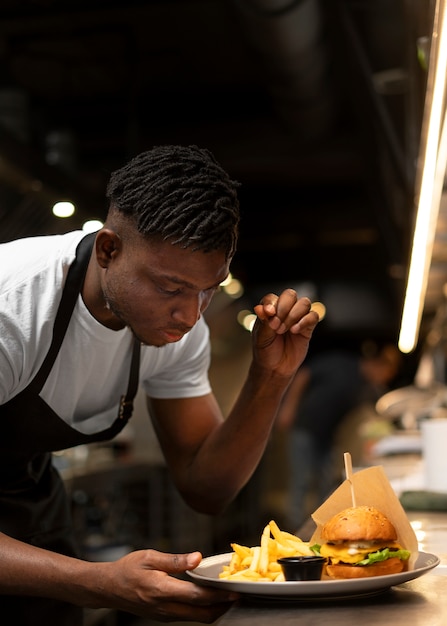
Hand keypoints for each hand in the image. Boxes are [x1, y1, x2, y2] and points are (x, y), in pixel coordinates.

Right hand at [101, 549, 237, 621]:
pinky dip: (202, 609)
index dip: (217, 595)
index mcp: (161, 590)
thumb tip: (198, 558)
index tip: (234, 591)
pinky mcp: (164, 616)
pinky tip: (209, 598)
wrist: (109, 588)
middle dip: (222, 607)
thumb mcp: (149, 558)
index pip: (196, 596)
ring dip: (213, 610)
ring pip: (196, 618)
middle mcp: (165, 607)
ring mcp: (164, 615)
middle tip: (238, 596)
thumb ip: (176, 560)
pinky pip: (188, 616)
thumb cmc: (128, 569)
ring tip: (227, 596)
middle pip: (201, 614)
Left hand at [252, 288, 318, 377]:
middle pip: (290, 295)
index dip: (272, 303)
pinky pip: (313, 316)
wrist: (275, 368)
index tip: (269, 314)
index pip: (272, 297)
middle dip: (284, 308)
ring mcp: (298, 317)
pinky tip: (295, 331)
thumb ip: (264, 322)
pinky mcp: (308, 327)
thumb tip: (261, 308)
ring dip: (294, 315)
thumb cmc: (265, 350)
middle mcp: (284, 310)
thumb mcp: (261, 337)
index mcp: (270, 309)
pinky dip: (305, 321)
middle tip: (276, 326)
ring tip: (284, 330)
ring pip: (304, 303)